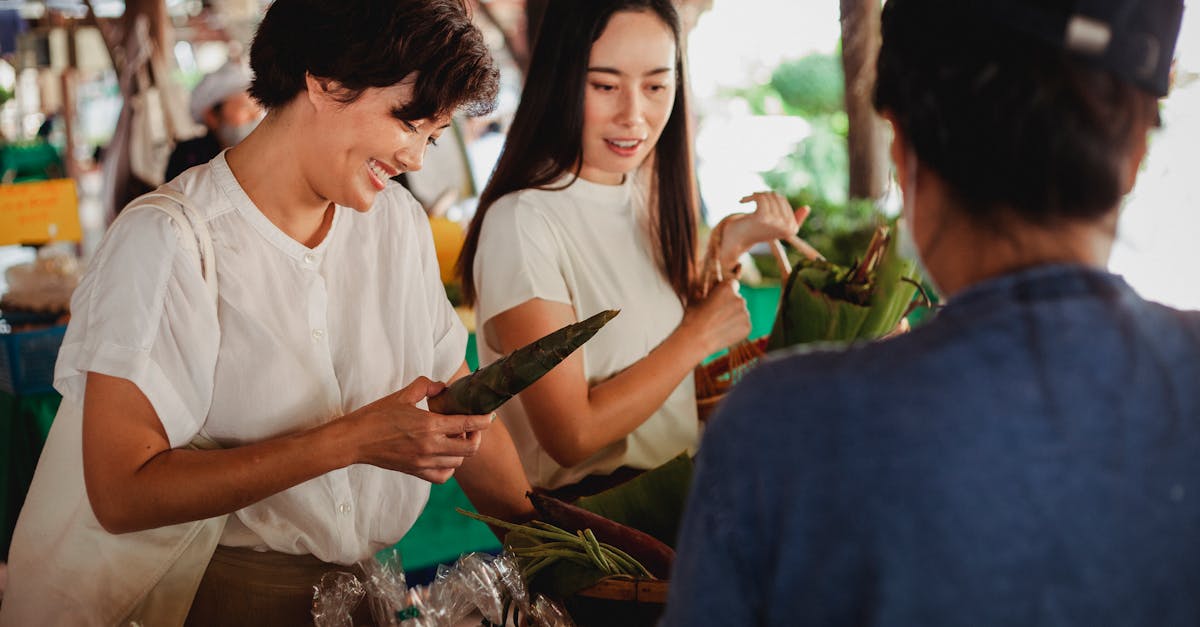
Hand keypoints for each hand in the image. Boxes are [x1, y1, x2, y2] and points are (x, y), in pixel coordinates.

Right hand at [348, 377, 494, 483]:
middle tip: (470, 427)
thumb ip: (426, 386)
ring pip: (458, 463)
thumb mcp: (403, 395)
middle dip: (476, 437)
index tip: (489, 416)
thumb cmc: (376, 415)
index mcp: (429, 425)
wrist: (355, 440)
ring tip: (454, 439)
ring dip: (462, 451)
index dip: (484, 420)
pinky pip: (443, 476)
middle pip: (470, 449)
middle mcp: (430, 446)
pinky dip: (450, 467)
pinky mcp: (416, 472)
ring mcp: (423, 462)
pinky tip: (444, 456)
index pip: (467, 425)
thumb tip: (443, 387)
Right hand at [681, 277, 750, 355]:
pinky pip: (744, 324)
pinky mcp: (747, 327)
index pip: (733, 284)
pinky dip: (737, 328)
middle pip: (738, 299)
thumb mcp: (694, 299)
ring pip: (741, 312)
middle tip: (718, 314)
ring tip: (719, 325)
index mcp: (727, 288)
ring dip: (734, 316)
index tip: (721, 297)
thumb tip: (703, 291)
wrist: (696, 340)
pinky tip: (724, 332)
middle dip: (730, 304)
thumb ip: (702, 292)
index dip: (727, 290)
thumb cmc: (693, 319)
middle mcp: (739, 299)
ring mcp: (745, 314)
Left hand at [719, 192, 809, 265]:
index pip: (783, 201)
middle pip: (777, 197)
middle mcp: (787, 227)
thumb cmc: (756, 231)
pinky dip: (750, 197)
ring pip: (769, 196)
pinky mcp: (764, 217)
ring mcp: (776, 223)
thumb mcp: (776, 225)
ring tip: (747, 200)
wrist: (737, 240)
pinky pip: (761, 197)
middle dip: (763, 195)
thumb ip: (791, 218)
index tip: (759, 201)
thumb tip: (807, 208)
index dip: (769, 198)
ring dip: (756, 195)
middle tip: (752, 200)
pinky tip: (742, 201)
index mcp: (792, 229)